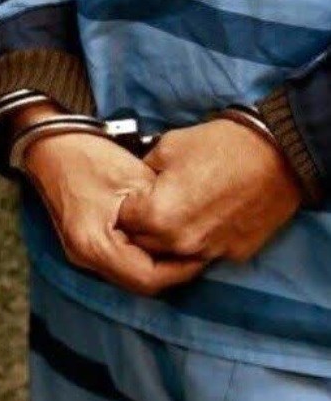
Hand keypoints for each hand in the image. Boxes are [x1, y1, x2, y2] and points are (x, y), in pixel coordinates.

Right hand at [17, 105, 203, 295]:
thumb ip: (161, 211)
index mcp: (94, 244)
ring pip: (130, 275)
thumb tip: (192, 230)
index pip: (147, 278)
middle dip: (171, 269)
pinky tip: (157, 236)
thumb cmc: (88, 156)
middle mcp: (84, 256)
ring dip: (157, 263)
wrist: (49, 145)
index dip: (180, 270)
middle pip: (138, 282)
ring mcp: (81, 252)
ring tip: (180, 242)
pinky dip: (141, 255)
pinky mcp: (83, 244)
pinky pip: (120, 262)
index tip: (203, 253)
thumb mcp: (134, 179)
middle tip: (197, 249)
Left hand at [117, 119, 301, 262]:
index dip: (126, 206)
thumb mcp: (166, 147)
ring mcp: (208, 251)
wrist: (277, 155)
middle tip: (152, 203)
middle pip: (144, 243)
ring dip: (169, 237)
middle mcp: (180, 242)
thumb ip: (142, 172)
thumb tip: (133, 183)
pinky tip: (206, 217)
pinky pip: (204, 253)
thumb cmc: (220, 147)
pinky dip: (199, 240)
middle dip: (142, 225)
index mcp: (157, 216)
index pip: (122, 222)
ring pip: (173, 253)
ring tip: (180, 210)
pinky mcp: (233, 253)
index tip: (133, 196)